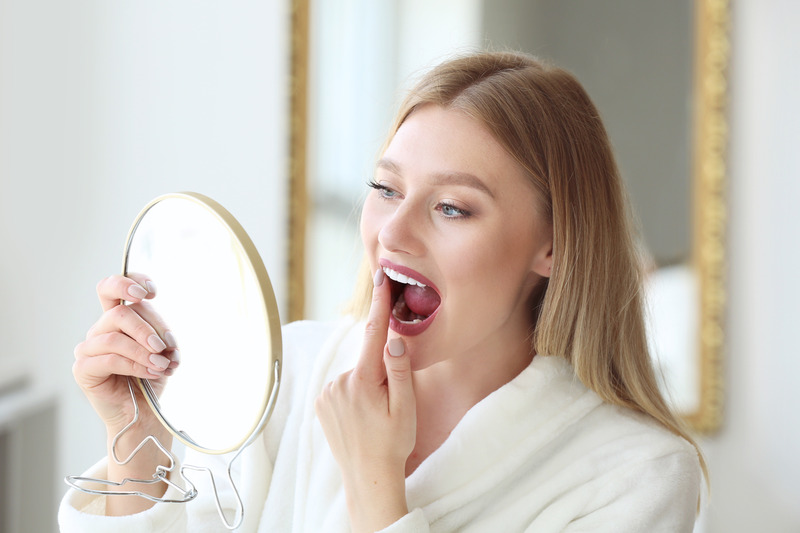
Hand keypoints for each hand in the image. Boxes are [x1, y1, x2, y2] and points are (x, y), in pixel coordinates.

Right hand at [73, 274, 178, 432]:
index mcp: (118, 319)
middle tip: (165, 346)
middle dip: (149, 328)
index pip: (112, 288)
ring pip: (116, 337)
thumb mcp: (163, 348)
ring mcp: (88, 348)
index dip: (129, 282)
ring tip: (162, 364)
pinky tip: (152, 372)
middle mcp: (100, 329)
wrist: (144, 412)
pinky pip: (110, 358)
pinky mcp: (83, 368)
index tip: (152, 292)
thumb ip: (158, 332)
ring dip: (144, 350)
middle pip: (120, 313)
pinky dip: (136, 364)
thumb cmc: (153, 376)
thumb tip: (160, 333)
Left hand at [315, 269, 415, 531]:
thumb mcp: (406, 408)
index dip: (379, 303)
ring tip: (376, 415)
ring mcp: (327, 393)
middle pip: (368, 359)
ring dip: (368, 384)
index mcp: (363, 380)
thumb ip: (400, 370)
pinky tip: (362, 417)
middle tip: (392, 402)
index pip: (374, 333)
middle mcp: (340, 382)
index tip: (381, 276)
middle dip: (382, 370)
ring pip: (356, 374)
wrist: (367, 477)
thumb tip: (393, 338)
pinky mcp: (320, 403)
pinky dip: (355, 393)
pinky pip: (343, 387)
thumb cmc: (393, 444)